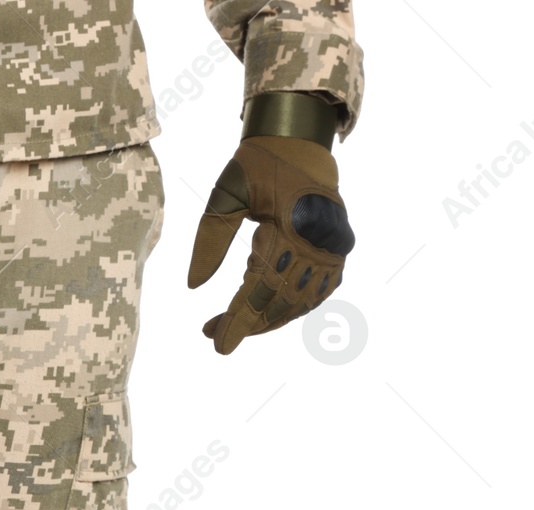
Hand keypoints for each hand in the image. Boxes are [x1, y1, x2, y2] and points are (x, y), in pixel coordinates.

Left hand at [188, 125, 354, 354]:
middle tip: (213, 334)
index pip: (260, 288)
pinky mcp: (339, 248)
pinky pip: (318, 290)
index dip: (239, 320)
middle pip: (281, 301)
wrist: (300, 142)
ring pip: (302, 301)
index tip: (218, 344)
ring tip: (232, 325)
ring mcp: (334, 247)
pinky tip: (265, 313)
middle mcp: (320, 242)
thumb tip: (194, 286)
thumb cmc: (258, 165)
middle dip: (246, 324)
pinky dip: (293, 306)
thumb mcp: (226, 193)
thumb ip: (210, 238)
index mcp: (291, 227)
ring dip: (268, 320)